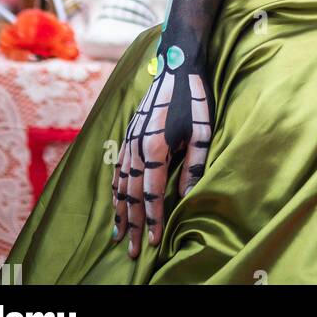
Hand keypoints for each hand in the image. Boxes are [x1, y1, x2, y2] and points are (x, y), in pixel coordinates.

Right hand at [112, 47, 212, 258]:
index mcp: (155, 148)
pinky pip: (116, 169)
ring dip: (119, 212)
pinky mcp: (127, 134)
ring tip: (119, 236)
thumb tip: (186, 197)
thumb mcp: (202, 132)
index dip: (152, 220)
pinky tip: (116, 201)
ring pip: (119, 185)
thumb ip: (193, 166)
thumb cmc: (195, 98)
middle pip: (130, 195)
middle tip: (133, 252)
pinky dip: (114, 190)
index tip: (155, 242)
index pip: (150, 194)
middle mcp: (136, 147)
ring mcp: (128, 140)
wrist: (177, 65)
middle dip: (132, 225)